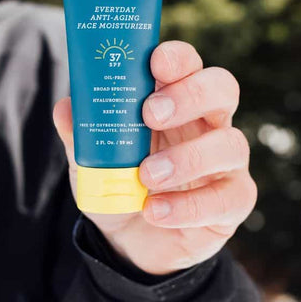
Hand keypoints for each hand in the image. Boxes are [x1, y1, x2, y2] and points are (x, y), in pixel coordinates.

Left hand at [52, 41, 257, 275]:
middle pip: (222, 88)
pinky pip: (226, 198)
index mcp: (177, 101)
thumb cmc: (119, 186)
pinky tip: (155, 211)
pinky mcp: (234, 201)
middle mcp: (209, 123)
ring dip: (187, 158)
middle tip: (150, 114)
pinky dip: (188, 206)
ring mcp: (227, 162)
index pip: (188, 64)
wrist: (131, 243)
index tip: (154, 64)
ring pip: (230, 144)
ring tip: (146, 176)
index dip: (177, 58)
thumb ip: (83, 135)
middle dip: (190, 95)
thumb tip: (66, 108)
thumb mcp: (93, 161)